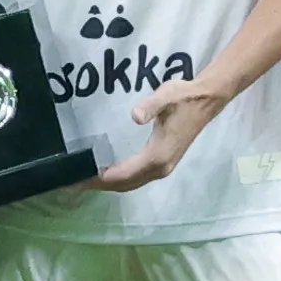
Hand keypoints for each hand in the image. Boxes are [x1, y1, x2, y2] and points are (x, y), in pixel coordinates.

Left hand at [88, 70, 227, 193]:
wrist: (206, 100)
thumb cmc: (184, 97)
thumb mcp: (166, 95)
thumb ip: (150, 105)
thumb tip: (135, 116)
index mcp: (158, 155)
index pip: (123, 174)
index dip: (101, 177)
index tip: (80, 177)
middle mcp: (160, 167)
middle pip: (125, 184)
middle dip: (100, 184)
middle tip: (75, 180)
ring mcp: (164, 167)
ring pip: (132, 183)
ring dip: (109, 184)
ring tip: (86, 178)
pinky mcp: (164, 163)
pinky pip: (137, 178)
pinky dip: (120, 179)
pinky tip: (107, 172)